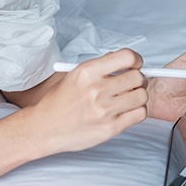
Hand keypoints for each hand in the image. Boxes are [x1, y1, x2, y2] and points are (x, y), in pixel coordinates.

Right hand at [29, 48, 148, 154]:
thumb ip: (100, 68)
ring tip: (128, 98)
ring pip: (142, 96)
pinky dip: (137, 111)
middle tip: (131, 83)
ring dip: (138, 96)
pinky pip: (140, 114)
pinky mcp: (110, 128)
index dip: (136, 60)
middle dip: (138, 79)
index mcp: (87, 72)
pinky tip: (126, 110)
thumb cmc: (59, 101)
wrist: (44, 128)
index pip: (127, 57)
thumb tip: (128, 62)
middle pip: (138, 77)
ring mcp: (104, 111)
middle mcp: (96, 90)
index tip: (134, 65)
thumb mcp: (74, 75)